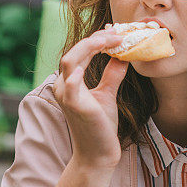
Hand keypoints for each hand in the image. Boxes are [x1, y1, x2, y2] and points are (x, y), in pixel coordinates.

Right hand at [53, 28, 128, 169]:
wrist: (98, 154)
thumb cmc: (100, 126)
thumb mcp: (108, 94)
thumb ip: (112, 74)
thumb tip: (123, 55)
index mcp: (69, 82)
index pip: (80, 52)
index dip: (97, 39)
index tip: (116, 32)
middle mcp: (63, 86)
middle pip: (73, 52)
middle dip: (96, 39)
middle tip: (118, 33)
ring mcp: (67, 96)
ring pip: (70, 61)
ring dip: (90, 47)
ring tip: (111, 40)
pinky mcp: (75, 106)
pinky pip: (71, 86)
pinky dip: (77, 74)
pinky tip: (92, 62)